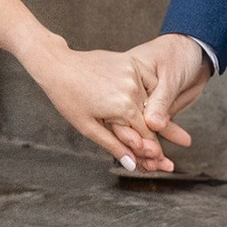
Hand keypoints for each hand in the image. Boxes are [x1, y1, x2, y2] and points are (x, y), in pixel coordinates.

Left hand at [29, 39, 170, 173]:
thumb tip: (132, 165)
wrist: (58, 64)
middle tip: (168, 148)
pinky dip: (146, 94)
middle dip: (153, 135)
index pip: (147, 135)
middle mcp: (133, 89)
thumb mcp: (88, 127)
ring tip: (160, 128)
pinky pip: (145, 82)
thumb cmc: (68, 97)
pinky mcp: (130, 61)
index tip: (159, 162)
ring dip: (151, 114)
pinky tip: (145, 102)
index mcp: (124, 107)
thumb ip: (113, 146)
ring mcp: (133, 73)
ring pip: (149, 101)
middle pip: (151, 119)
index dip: (153, 150)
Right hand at [123, 31, 213, 176]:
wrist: (193, 47)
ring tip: (161, 165)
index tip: (144, 153)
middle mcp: (132, 91)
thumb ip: (161, 101)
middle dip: (141, 148)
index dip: (135, 135)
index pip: (127, 113)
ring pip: (143, 128)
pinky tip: (163, 155)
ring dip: (150, 148)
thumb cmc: (179, 53)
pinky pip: (156, 126)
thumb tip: (154, 125)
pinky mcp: (156, 106)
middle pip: (132, 125)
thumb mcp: (169, 76)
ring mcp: (143, 99)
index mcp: (129, 80)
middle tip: (153, 165)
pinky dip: (161, 139)